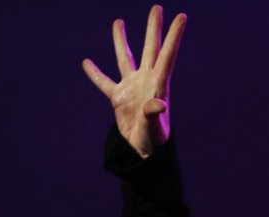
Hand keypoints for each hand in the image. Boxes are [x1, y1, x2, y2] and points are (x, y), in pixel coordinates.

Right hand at [82, 5, 186, 157]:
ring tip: (119, 21)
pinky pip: (104, 82)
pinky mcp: (118, 97)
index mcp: (158, 82)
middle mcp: (146, 80)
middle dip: (153, 28)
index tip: (182, 16)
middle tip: (157, 8)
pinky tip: (87, 62)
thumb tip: (157, 103)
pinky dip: (95, 73)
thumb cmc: (154, 139)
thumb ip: (154, 113)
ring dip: (121, 40)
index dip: (174, 35)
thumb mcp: (155, 126)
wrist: (143, 151)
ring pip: (125, 58)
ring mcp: (132, 86)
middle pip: (150, 48)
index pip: (167, 54)